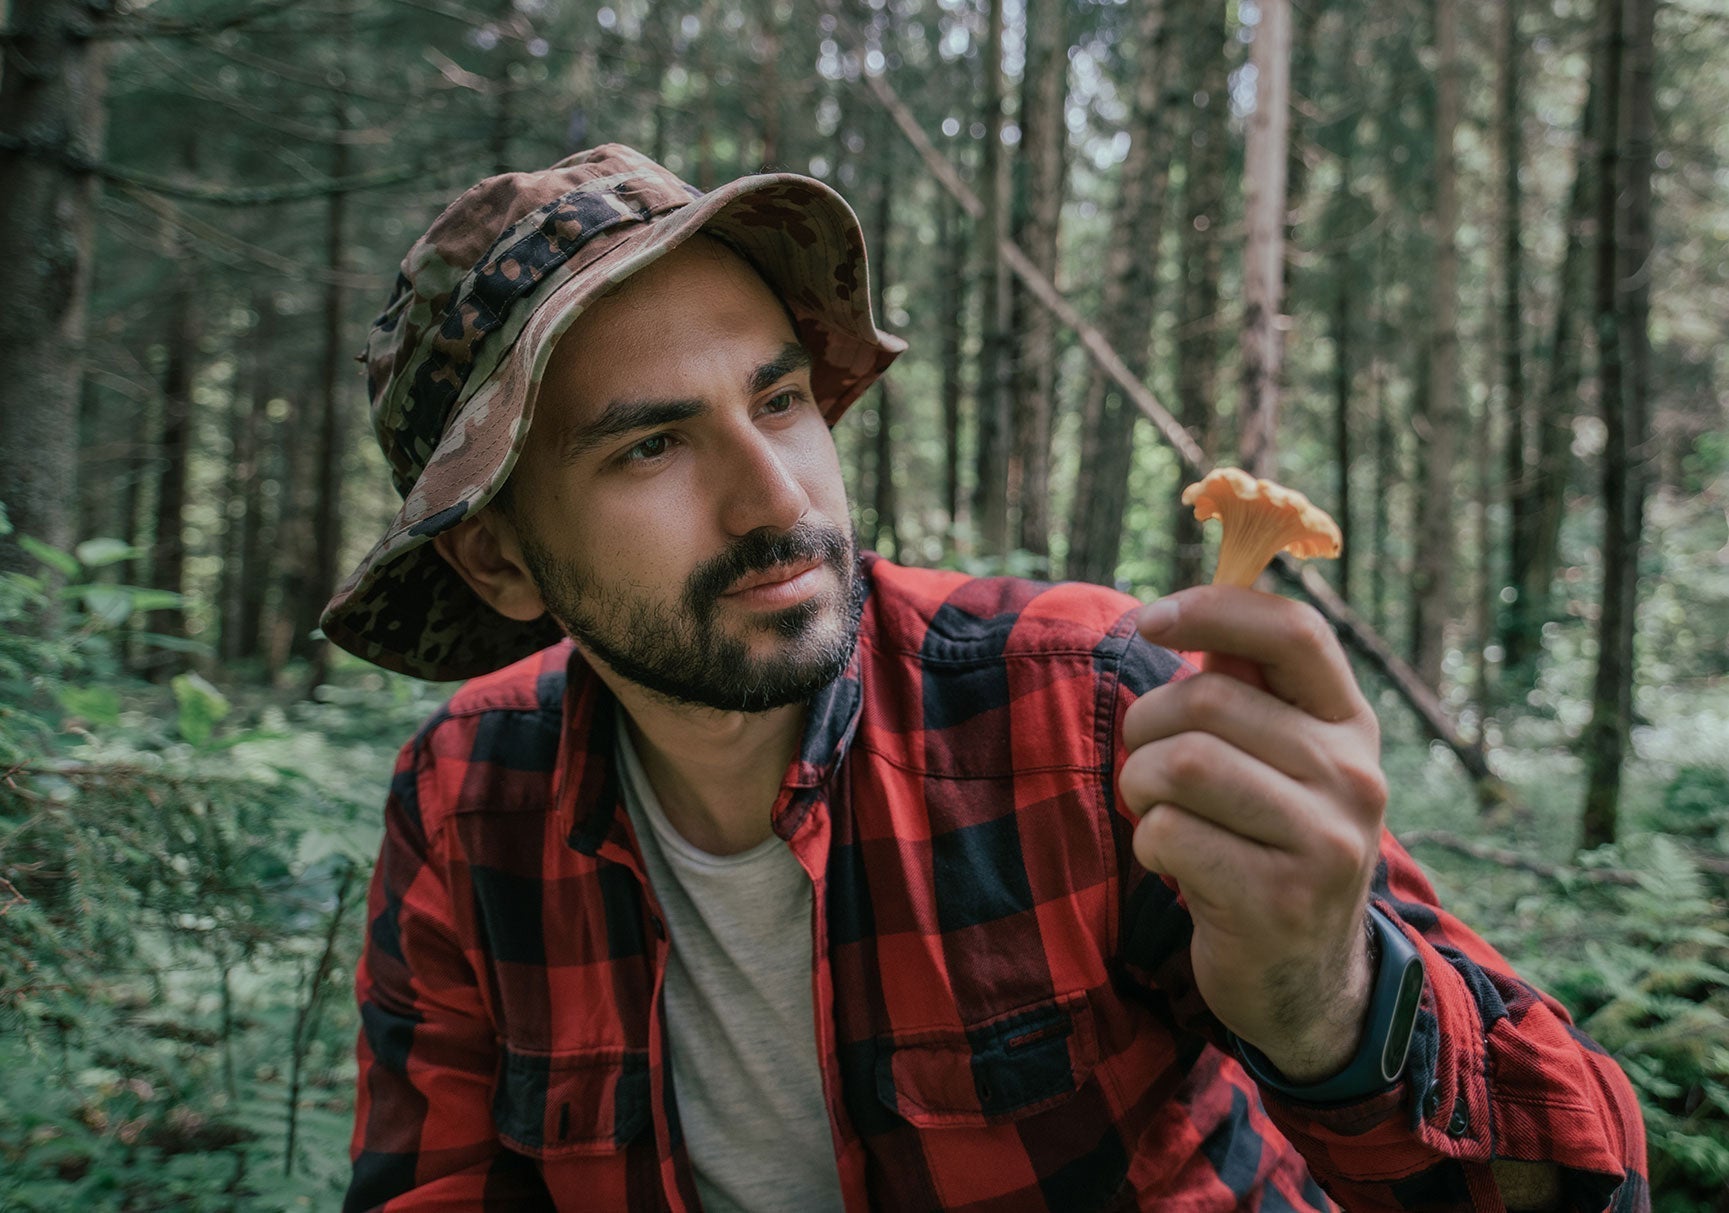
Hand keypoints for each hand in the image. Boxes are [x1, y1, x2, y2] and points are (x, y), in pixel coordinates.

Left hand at [1121, 585, 1387, 1081]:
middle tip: (1149, 764)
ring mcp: (1324, 842)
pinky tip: (1175, 864)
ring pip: (1183, 763)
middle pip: (1209, 700)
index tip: (1150, 619)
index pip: (1293, 633)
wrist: (1305, 979)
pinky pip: (1170, 834)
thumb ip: (1247, 688)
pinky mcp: (1278, 900)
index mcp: (1350, 726)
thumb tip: (1194, 610)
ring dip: (1143, 785)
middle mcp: (1352, 777)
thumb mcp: (1279, 761)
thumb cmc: (1267, 844)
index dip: (1214, 608)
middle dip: (1148, 726)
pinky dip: (1150, 843)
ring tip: (1159, 811)